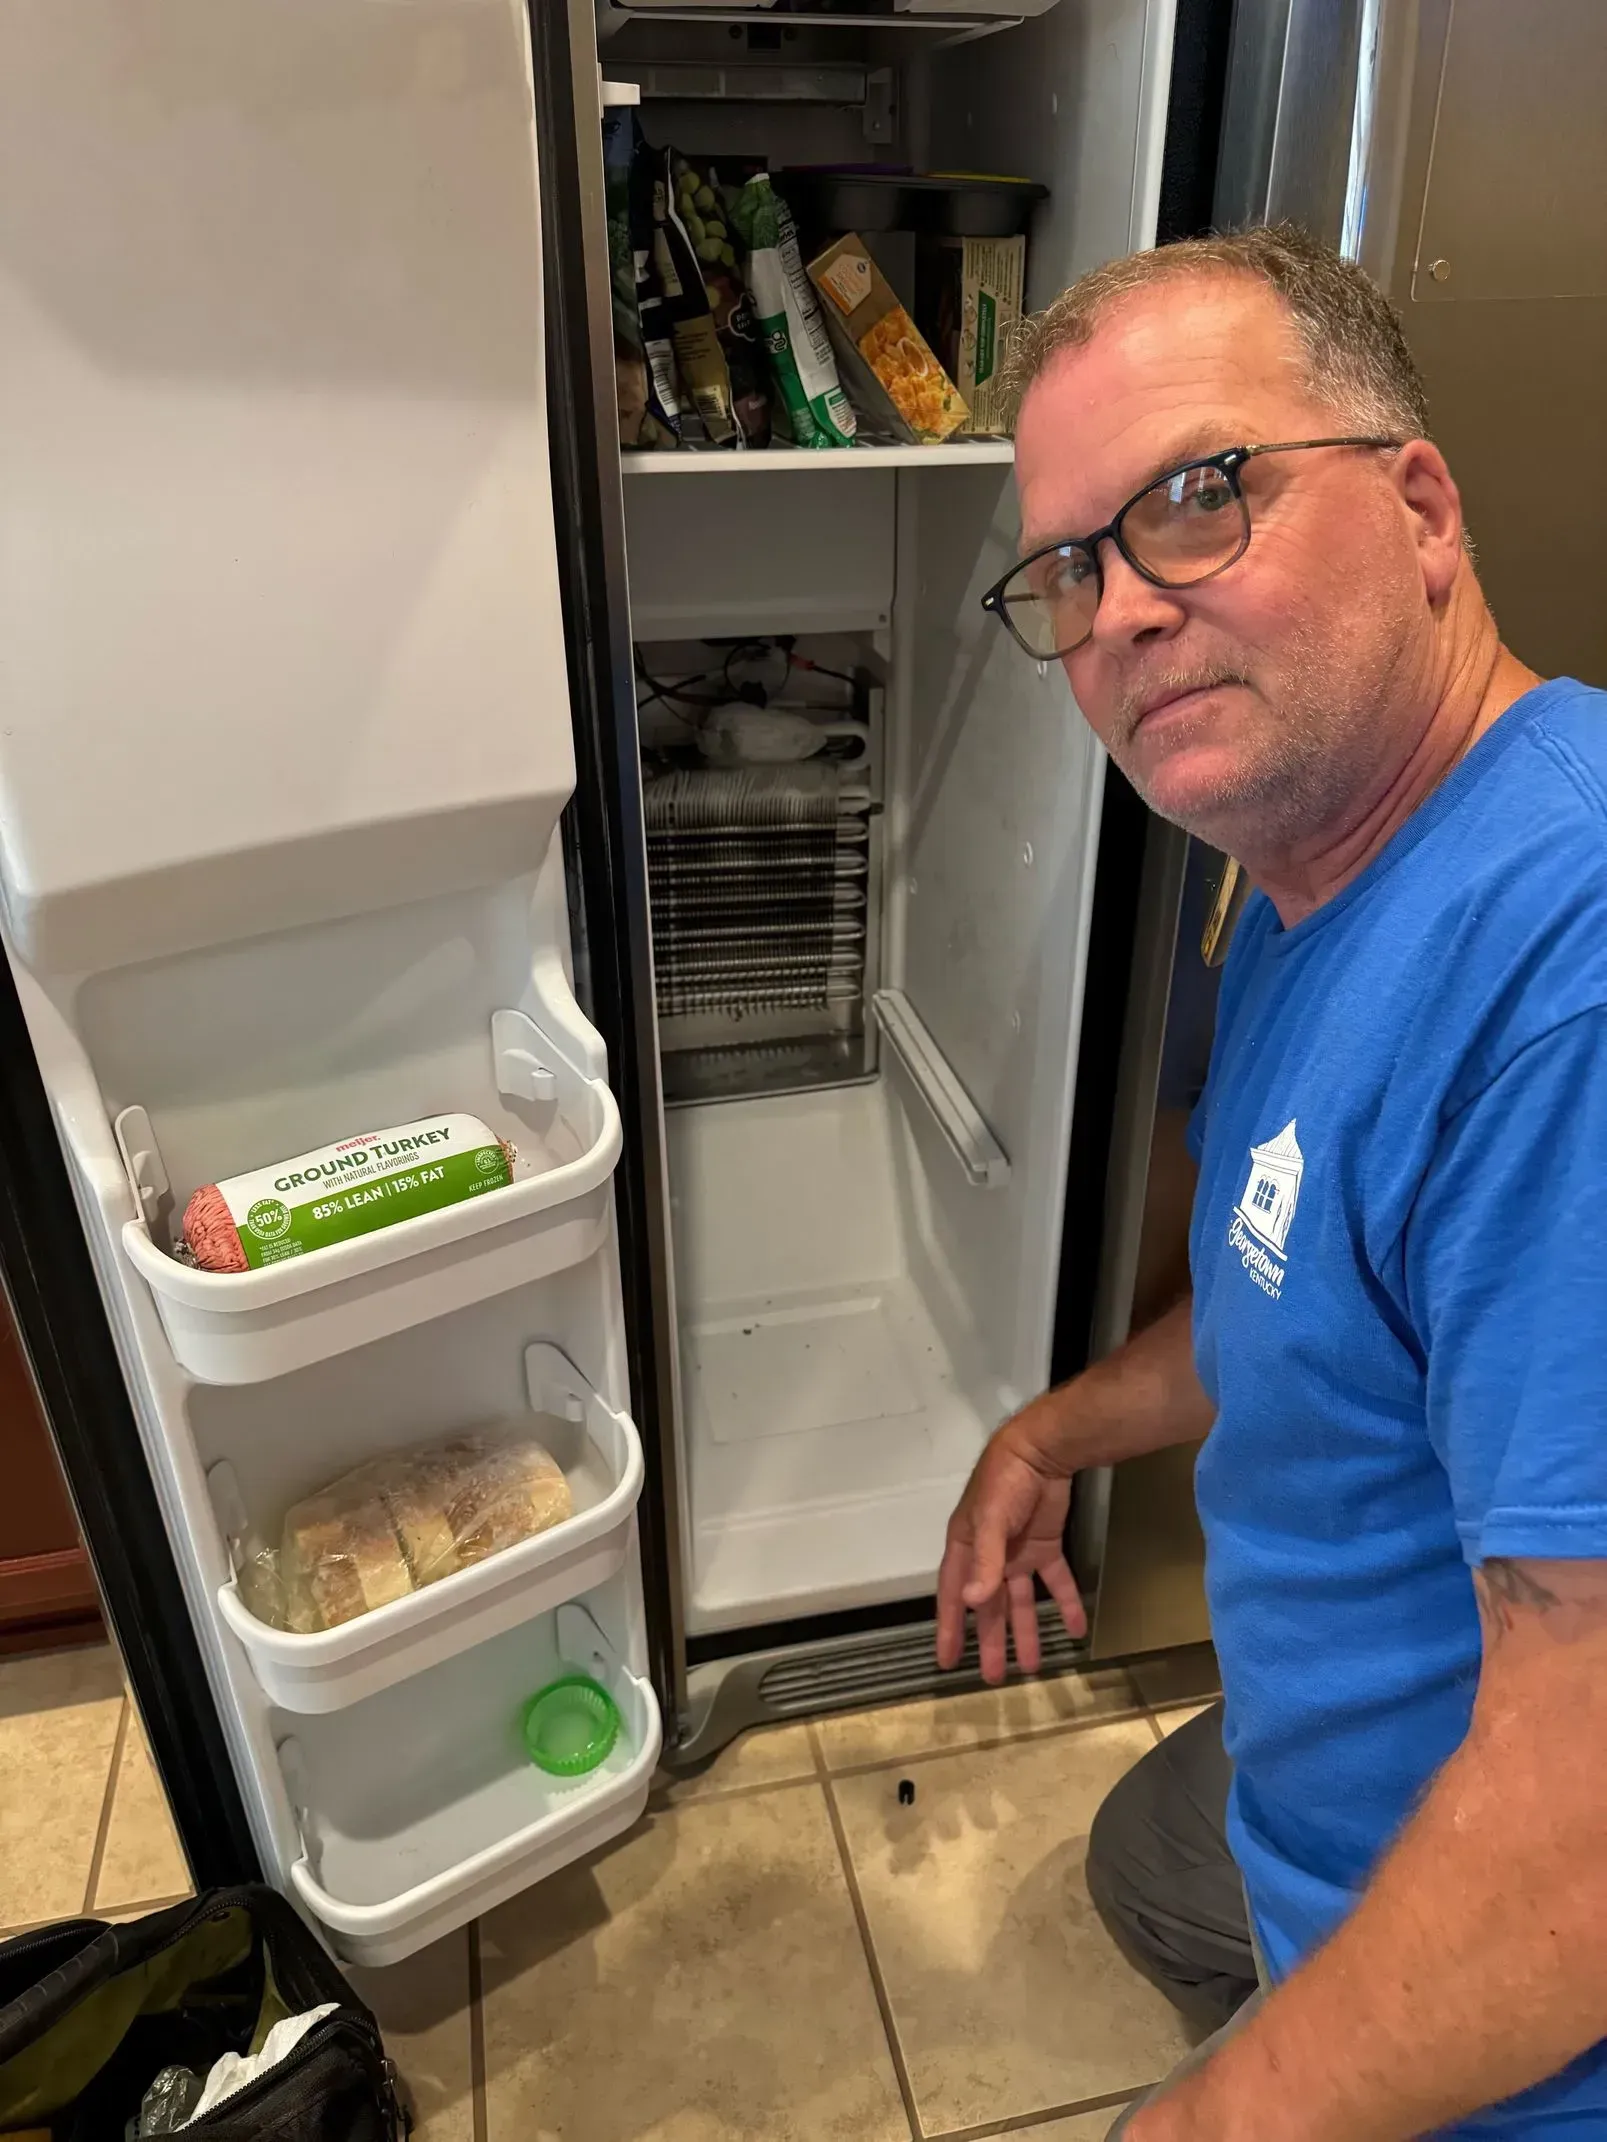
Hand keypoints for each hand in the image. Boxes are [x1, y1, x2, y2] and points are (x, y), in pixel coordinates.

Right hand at [936, 1415, 1086, 1682]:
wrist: (1042, 1450)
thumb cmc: (1005, 1482)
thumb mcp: (990, 1520)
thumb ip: (985, 1560)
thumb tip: (976, 1603)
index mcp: (966, 1549)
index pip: (954, 1596)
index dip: (950, 1628)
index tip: (946, 1660)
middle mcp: (989, 1556)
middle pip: (989, 1606)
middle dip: (991, 1641)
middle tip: (993, 1678)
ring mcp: (1018, 1552)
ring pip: (1020, 1600)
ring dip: (1026, 1631)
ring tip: (1033, 1666)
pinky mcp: (1045, 1546)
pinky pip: (1055, 1581)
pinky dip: (1065, 1604)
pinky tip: (1075, 1628)